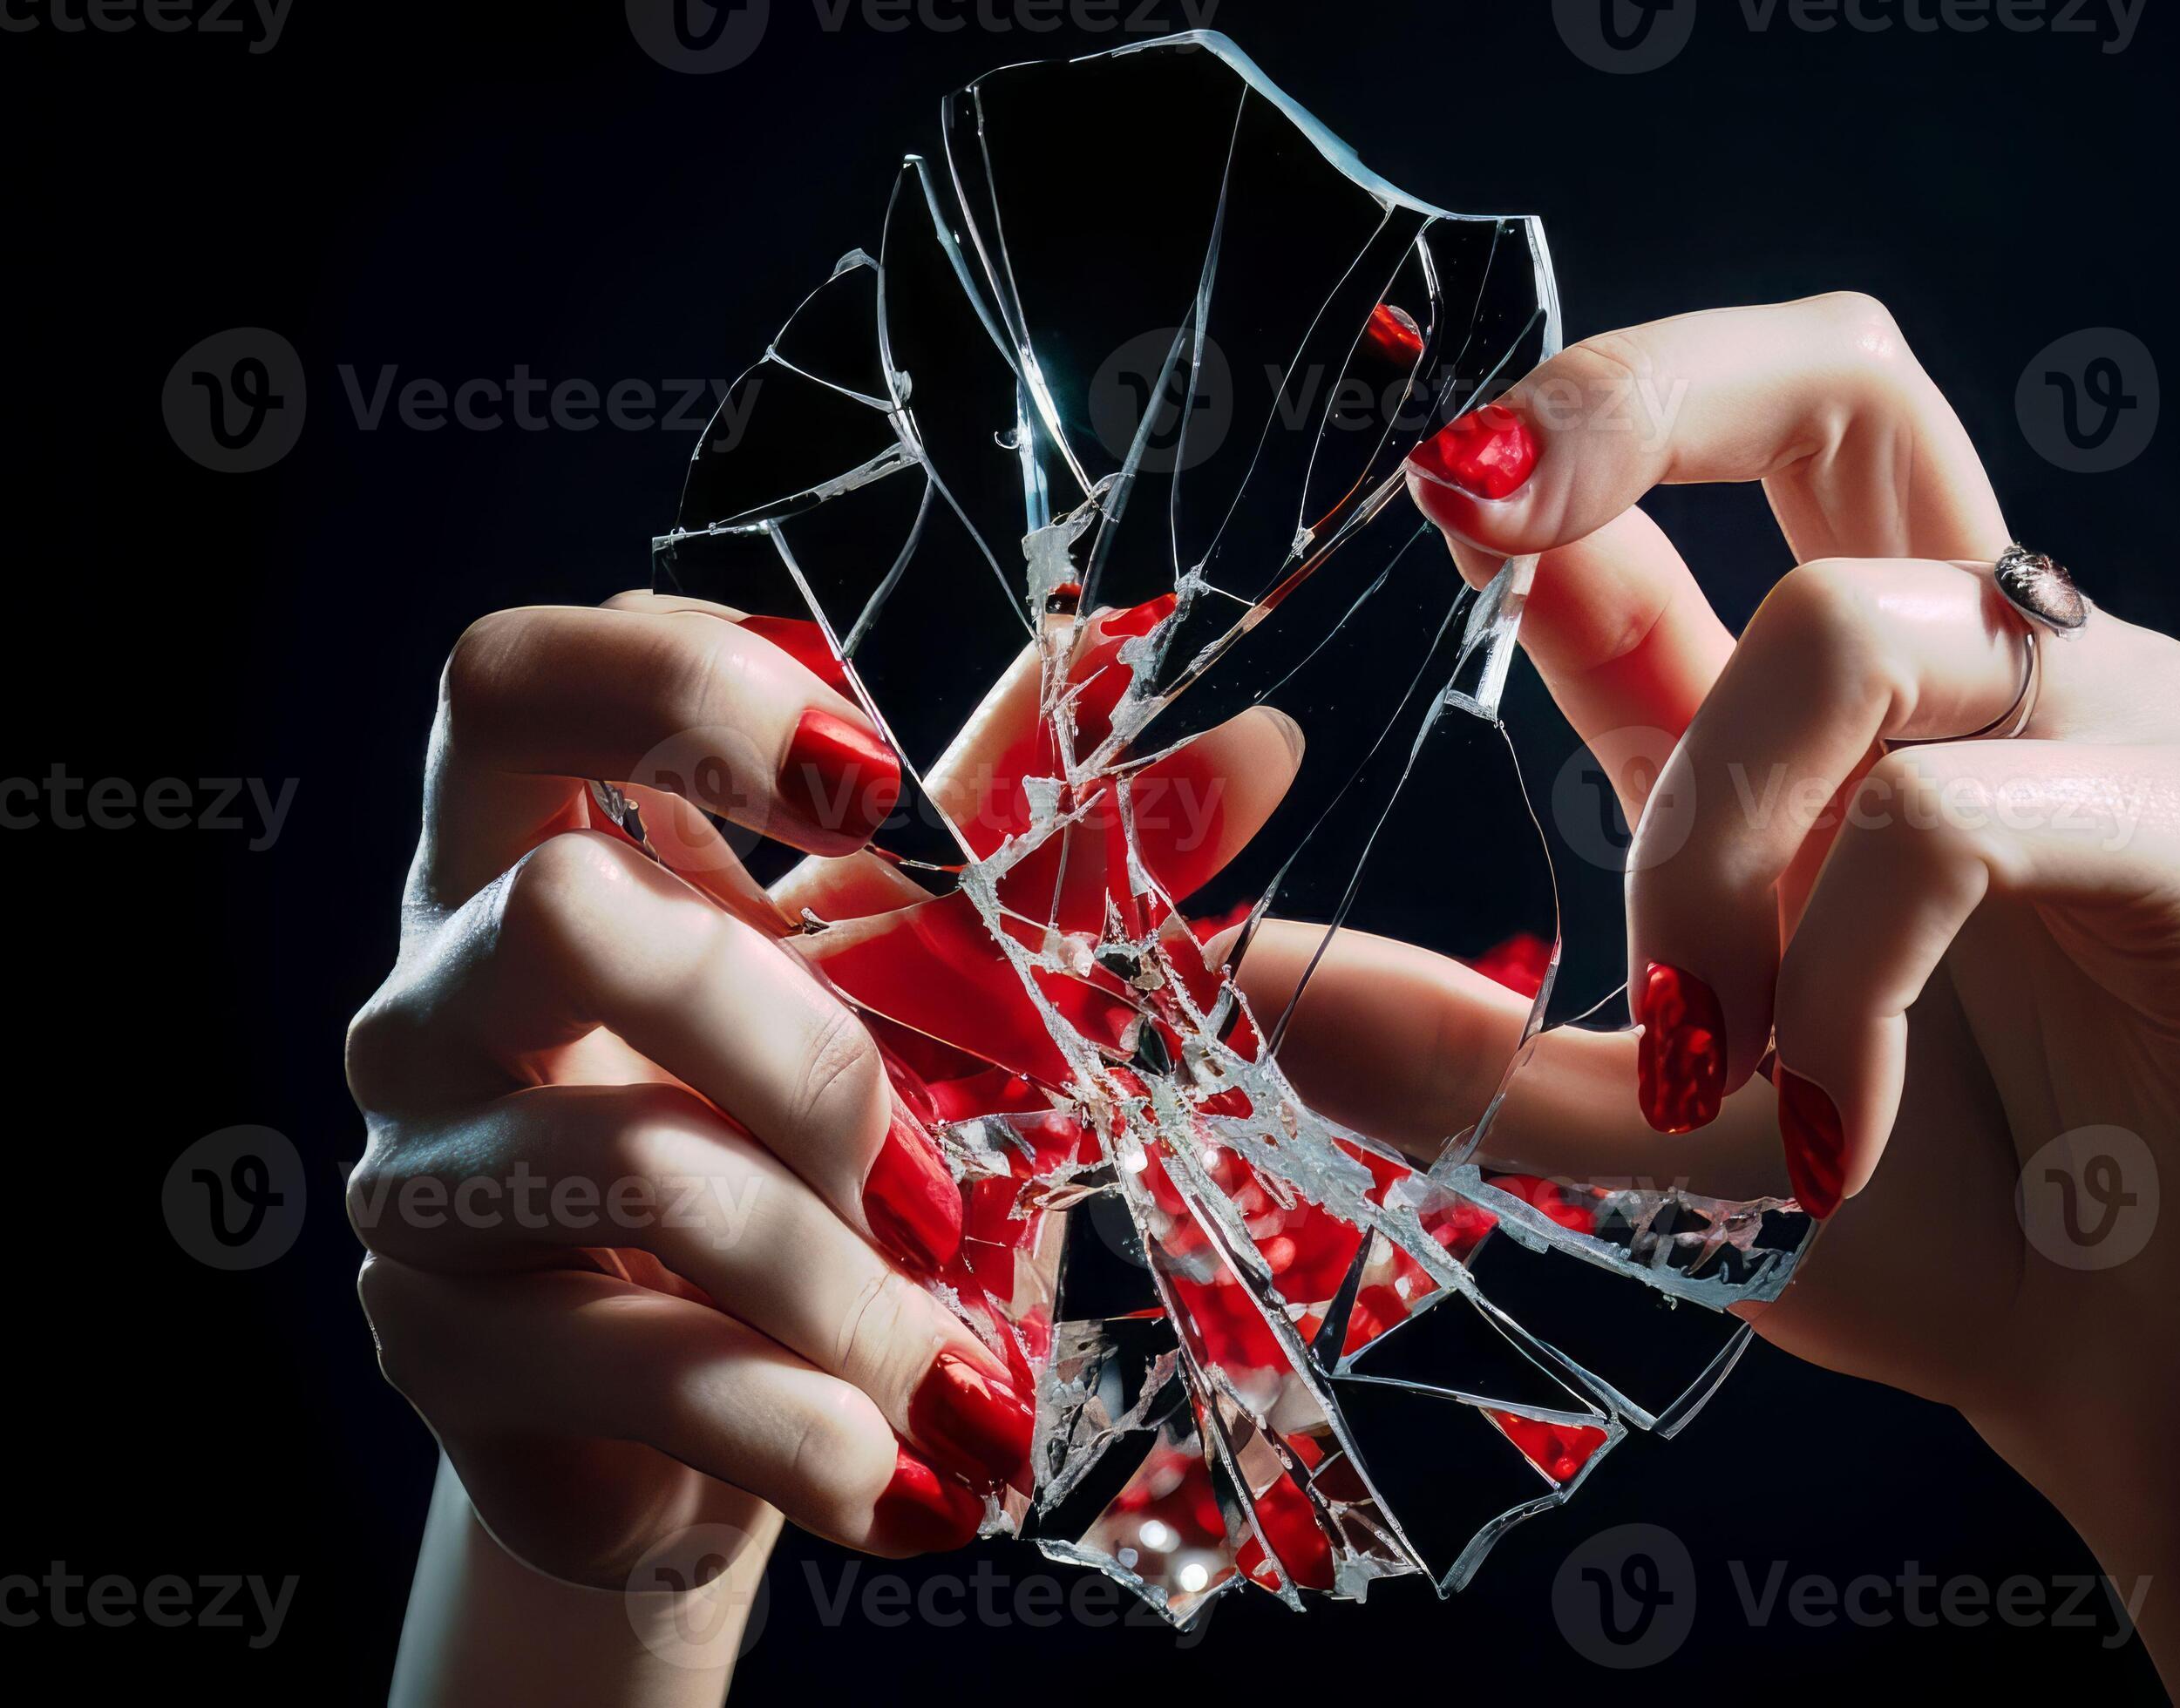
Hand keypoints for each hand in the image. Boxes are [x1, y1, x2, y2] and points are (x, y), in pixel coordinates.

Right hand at [345, 592, 1299, 1606]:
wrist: (741, 1414)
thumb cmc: (833, 1150)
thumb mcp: (937, 987)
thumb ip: (1048, 856)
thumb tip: (1258, 740)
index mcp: (544, 847)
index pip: (515, 681)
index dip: (682, 695)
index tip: (879, 792)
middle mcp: (437, 987)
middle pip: (566, 912)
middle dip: (813, 1053)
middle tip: (935, 1179)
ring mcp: (413, 1170)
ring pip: (638, 1164)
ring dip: (848, 1284)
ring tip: (951, 1368)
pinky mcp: (433, 1345)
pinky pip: (637, 1364)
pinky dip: (809, 1423)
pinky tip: (891, 1467)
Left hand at [1238, 294, 2179, 1700]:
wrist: (2126, 1376)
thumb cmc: (1898, 1228)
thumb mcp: (1640, 1126)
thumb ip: (1475, 1038)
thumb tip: (1246, 974)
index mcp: (1819, 703)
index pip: (1703, 463)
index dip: (1559, 425)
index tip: (1429, 483)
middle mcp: (1967, 664)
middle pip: (1839, 371)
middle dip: (1641, 388)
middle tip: (1486, 504)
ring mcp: (2099, 721)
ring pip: (1844, 626)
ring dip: (1716, 847)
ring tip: (1713, 1052)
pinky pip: (1953, 819)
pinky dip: (1844, 985)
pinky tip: (1836, 1127)